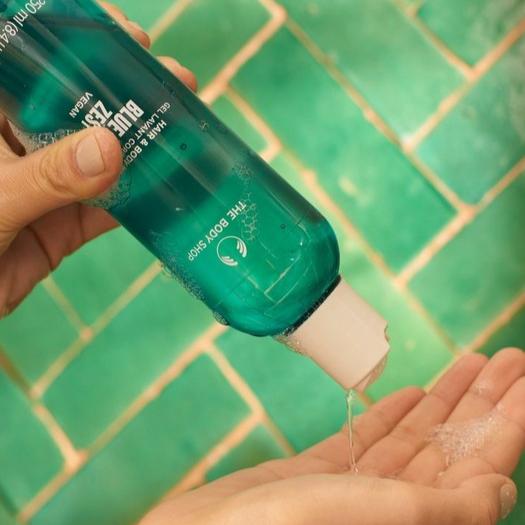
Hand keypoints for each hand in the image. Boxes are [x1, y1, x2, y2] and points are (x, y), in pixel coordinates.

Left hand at [0, 2, 195, 316]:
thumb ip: (46, 178)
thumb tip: (110, 148)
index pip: (28, 63)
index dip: (72, 41)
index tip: (118, 35)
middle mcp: (18, 147)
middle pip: (74, 104)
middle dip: (121, 88)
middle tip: (165, 75)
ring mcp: (47, 185)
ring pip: (99, 154)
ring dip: (142, 140)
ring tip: (183, 116)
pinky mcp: (66, 224)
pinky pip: (109, 205)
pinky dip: (141, 196)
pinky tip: (173, 180)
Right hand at [141, 348, 523, 524]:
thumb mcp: (377, 513)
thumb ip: (446, 507)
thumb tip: (504, 489)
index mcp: (415, 518)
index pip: (479, 462)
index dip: (507, 419)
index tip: (523, 378)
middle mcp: (393, 505)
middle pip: (453, 443)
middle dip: (482, 399)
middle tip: (508, 357)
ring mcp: (357, 487)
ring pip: (416, 436)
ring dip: (444, 399)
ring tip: (470, 362)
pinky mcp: (322, 474)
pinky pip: (370, 440)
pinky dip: (393, 415)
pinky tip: (413, 392)